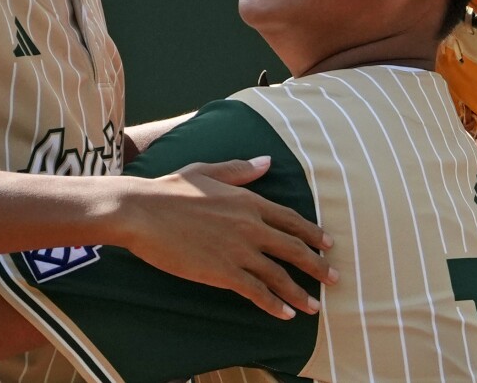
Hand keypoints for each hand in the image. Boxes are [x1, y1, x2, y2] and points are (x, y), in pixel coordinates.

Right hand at [119, 157, 335, 319]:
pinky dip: (273, 304)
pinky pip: (257, 291)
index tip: (328, 244)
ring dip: (300, 293)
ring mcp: (238, 250)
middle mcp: (250, 225)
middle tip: (334, 278)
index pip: (290, 220)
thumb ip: (240, 169)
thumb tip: (267, 162)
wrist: (142, 212)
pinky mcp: (223, 272)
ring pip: (280, 275)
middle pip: (294, 249)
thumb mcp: (207, 171)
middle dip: (317, 266)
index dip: (312, 233)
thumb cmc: (169, 189)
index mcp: (248, 200)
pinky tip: (284, 314)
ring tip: (314, 306)